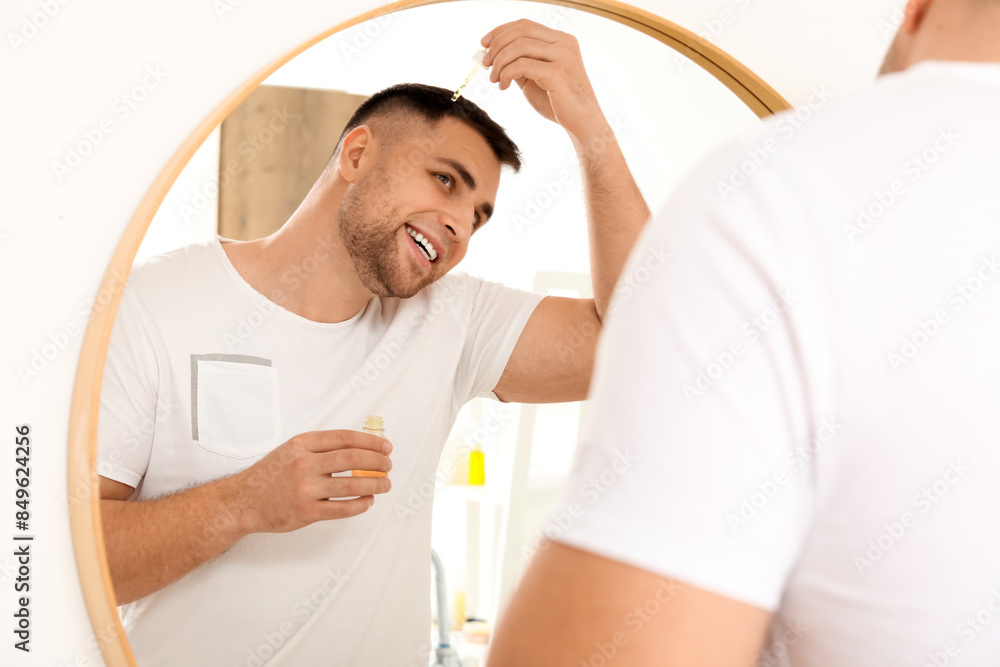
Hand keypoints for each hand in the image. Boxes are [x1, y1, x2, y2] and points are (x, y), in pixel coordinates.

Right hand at [237, 429, 392, 533]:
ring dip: (375, 484)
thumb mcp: (292, 449)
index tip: (386, 446)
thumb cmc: (272, 474)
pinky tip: (368, 501)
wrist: (243, 501)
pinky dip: (361, 504)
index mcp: (302, 444)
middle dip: (378, 461)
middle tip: (388, 465)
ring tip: (385, 485)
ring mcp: (305, 489)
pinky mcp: (306, 512)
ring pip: (352, 484)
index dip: (371, 441)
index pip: (345, 437)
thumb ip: (321, 447)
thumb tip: (361, 446)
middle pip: (353, 458)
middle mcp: (303, 464)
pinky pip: (342, 508)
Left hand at [481, 19, 605, 141]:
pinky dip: (506, 74)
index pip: (525, 25)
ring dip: (499, 62)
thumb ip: (518, 63)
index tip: (483, 44)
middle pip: (521, 31)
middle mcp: (564, 43)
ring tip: (494, 79)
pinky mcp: (558, 73)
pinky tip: (503, 86)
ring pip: (519, 46)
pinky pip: (522, 65)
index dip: (501, 31)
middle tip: (485, 63)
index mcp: (561, 40)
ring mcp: (563, 56)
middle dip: (497, 45)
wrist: (582, 123)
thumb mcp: (534, 78)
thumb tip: (490, 53)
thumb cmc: (558, 102)